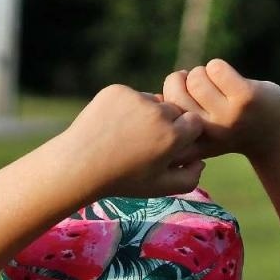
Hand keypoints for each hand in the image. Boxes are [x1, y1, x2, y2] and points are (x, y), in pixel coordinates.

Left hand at [56, 84, 204, 199]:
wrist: (78, 165)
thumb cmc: (121, 181)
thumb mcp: (158, 189)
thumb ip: (189, 179)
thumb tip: (201, 162)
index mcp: (172, 137)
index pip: (194, 123)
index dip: (182, 136)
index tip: (166, 147)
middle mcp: (158, 113)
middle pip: (174, 111)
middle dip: (165, 124)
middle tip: (143, 143)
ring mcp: (136, 99)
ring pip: (152, 102)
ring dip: (146, 114)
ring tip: (126, 137)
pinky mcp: (117, 91)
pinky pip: (131, 95)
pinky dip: (125, 108)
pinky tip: (113, 127)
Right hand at [168, 59, 279, 162]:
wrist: (275, 136)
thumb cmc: (229, 128)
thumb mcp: (198, 131)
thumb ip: (178, 118)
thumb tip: (160, 92)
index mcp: (191, 144)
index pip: (163, 110)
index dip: (167, 97)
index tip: (184, 101)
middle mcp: (207, 133)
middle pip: (176, 91)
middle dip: (183, 80)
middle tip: (198, 84)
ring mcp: (226, 116)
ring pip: (196, 77)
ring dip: (203, 72)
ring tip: (214, 81)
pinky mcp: (245, 98)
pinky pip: (216, 68)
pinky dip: (218, 66)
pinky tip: (227, 76)